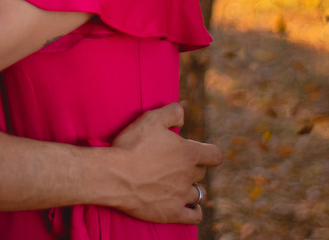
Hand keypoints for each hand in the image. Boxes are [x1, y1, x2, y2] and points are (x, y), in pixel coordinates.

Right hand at [109, 103, 222, 223]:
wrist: (114, 175)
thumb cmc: (132, 146)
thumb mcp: (151, 119)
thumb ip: (172, 113)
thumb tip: (183, 117)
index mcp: (188, 153)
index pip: (214, 155)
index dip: (209, 153)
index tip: (200, 152)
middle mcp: (189, 175)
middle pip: (201, 172)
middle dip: (192, 167)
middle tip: (174, 164)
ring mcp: (181, 196)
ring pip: (199, 193)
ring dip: (192, 188)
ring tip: (181, 185)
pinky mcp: (172, 213)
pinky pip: (194, 216)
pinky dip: (195, 212)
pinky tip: (191, 207)